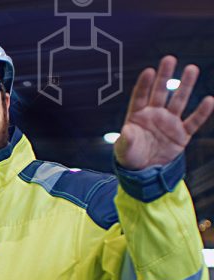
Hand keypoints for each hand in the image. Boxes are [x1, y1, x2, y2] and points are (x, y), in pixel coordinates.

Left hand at [115, 55, 213, 169]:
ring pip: (178, 101)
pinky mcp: (181, 134)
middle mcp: (154, 115)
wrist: (145, 171)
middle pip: (160, 92)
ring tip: (192, 68)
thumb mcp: (123, 149)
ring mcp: (169, 122)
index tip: (149, 71)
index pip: (140, 96)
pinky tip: (209, 100)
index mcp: (137, 115)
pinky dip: (202, 112)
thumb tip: (126, 131)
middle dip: (164, 76)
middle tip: (169, 59)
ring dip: (185, 86)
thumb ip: (126, 139)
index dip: (144, 84)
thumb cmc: (130, 156)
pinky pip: (193, 121)